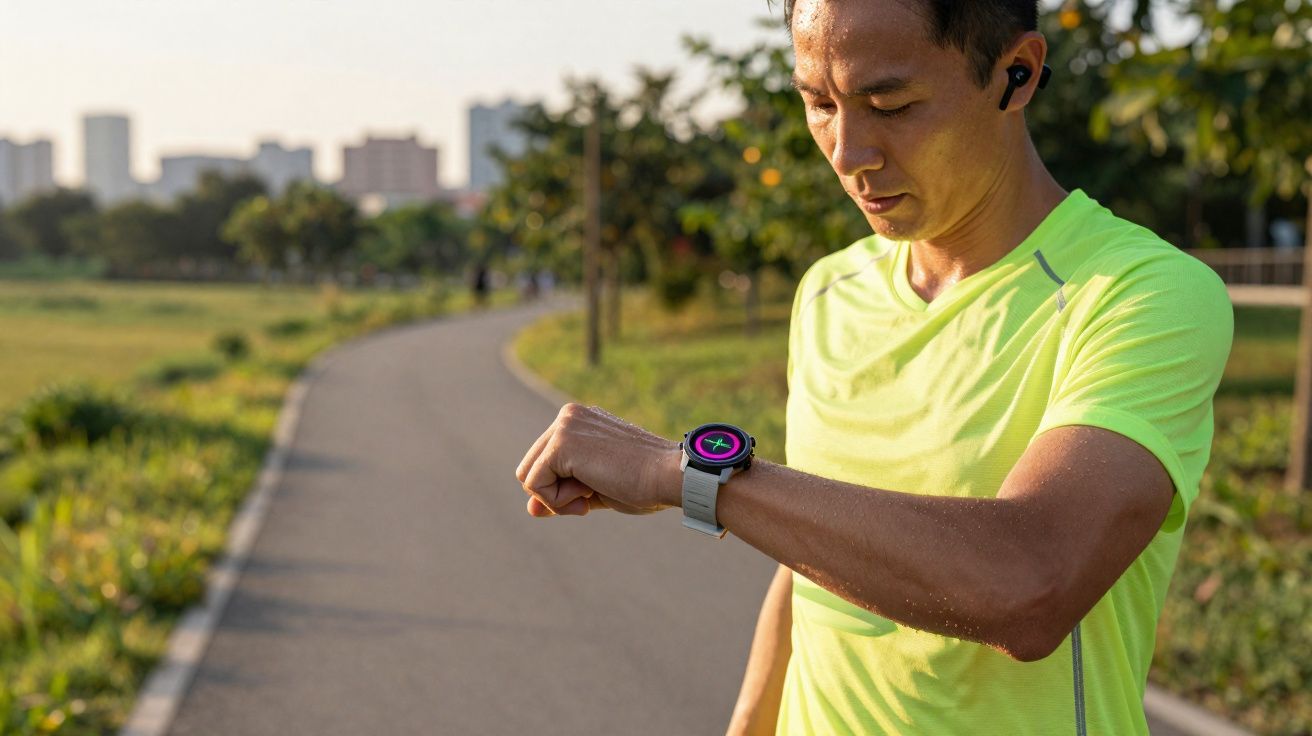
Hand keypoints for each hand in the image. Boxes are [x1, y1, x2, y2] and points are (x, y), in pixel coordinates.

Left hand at [514, 403, 681, 516]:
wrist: (668, 475)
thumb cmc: (642, 484)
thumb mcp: (594, 491)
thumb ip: (561, 495)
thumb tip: (530, 509)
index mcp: (578, 421)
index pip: (545, 463)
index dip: (561, 490)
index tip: (593, 493)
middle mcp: (568, 416)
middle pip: (530, 469)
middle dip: (555, 493)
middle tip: (590, 496)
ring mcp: (564, 426)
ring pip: (528, 476)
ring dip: (557, 498)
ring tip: (591, 492)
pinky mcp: (561, 443)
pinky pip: (534, 484)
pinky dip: (557, 501)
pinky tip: (589, 494)